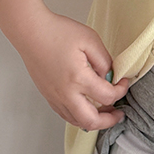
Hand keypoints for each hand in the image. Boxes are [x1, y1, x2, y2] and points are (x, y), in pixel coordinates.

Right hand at [11, 9, 130, 130]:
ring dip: (94, 120)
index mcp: (79, 78)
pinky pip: (66, 115)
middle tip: (119, 113)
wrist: (30, 32)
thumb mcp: (90, 39)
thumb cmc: (57, 32)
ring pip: (77, 122)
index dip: (121, 91)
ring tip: (105, 111)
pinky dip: (79, 116)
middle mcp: (65, 93)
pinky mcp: (48, 96)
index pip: (107, 96)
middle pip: (91, 121)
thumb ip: (104, 61)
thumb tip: (110, 77)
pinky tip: (86, 107)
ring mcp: (55, 97)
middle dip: (109, 120)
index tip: (123, 82)